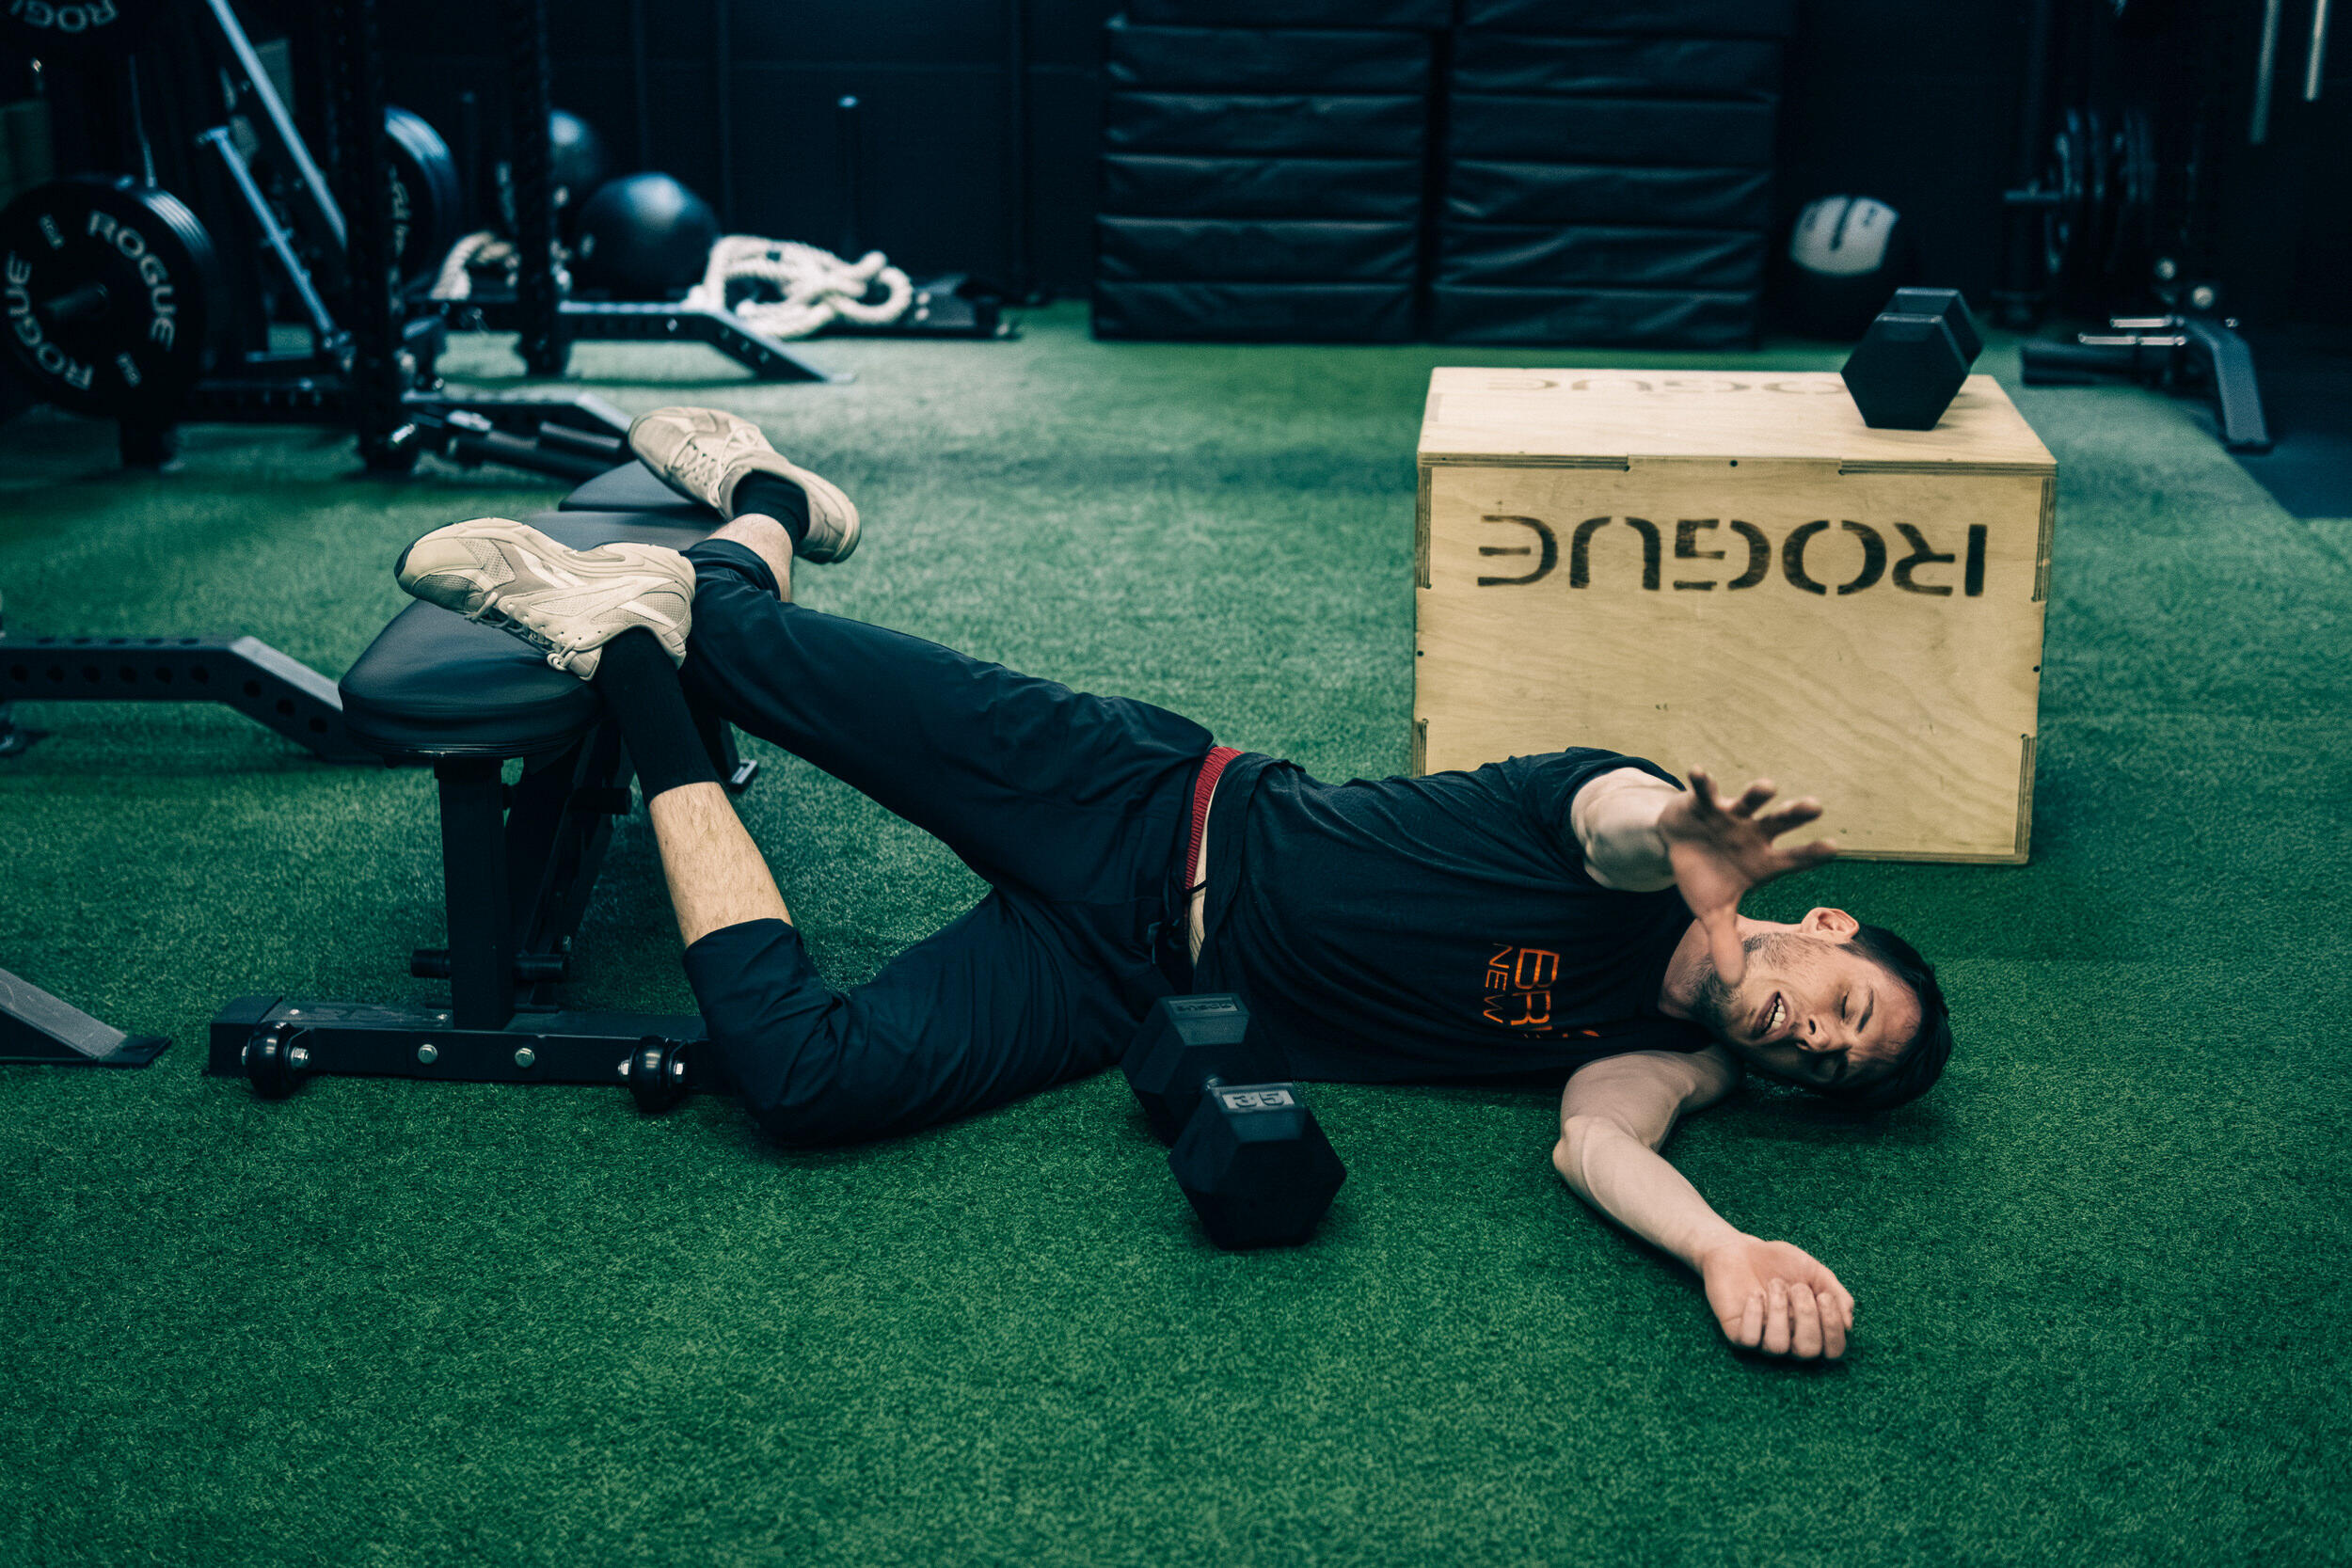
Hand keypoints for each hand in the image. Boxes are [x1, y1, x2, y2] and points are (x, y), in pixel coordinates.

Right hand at [1658, 767, 1836, 986]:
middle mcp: (1754, 835)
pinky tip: (1698, 771)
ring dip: (1757, 794)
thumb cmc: (1706, 878)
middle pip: (1780, 823)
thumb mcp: (1712, 913)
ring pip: (1749, 803)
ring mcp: (1731, 816)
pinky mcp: (1705, 803)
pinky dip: (1702, 781)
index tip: (1833, 849)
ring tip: (1768, 787)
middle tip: (1816, 806)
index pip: (1794, 859)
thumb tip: (1731, 985)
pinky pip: (1705, 790)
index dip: (1810, 855)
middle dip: (1795, 815)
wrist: (1680, 845)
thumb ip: (1724, 943)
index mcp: (1763, 861)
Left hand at [1699, 1235, 1854, 1359]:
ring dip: (1779, 1310)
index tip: (1825, 1297)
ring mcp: (1763, 1340)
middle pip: (1807, 1351)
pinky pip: (1749, 1340)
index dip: (1833, 1329)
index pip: (1833, 1351)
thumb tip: (1849, 1324)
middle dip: (1806, 1316)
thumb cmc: (1780, 1262)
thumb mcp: (1814, 1271)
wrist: (1739, 1248)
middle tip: (1797, 1287)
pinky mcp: (1737, 1334)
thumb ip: (1836, 1294)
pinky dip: (1754, 1314)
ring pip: (1777, 1346)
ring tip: (1774, 1285)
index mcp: (1813, 1329)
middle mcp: (1790, 1340)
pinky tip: (1754, 1294)